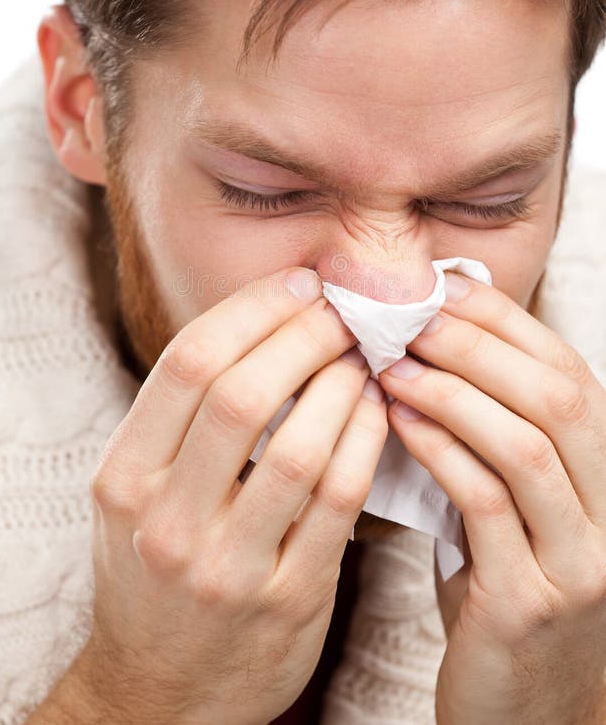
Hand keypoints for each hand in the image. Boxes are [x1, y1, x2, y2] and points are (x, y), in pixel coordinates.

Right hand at [86, 266, 387, 724]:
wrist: (160, 692)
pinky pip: (339, 500)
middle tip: (344, 308)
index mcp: (123, 477)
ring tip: (366, 354)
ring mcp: (226, 566)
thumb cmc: (154, 571)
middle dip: (306, 334)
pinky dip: (366, 439)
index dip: (254, 309)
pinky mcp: (287, 598)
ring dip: (345, 383)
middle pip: (243, 393)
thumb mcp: (136, 493)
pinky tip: (378, 409)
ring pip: (302, 445)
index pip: (188, 363)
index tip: (299, 282)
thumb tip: (265, 321)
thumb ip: (183, 419)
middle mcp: (165, 519)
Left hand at [378, 272, 605, 724]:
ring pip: (525, 444)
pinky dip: (440, 449)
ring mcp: (581, 559)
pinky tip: (397, 419)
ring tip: (390, 363)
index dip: (503, 323)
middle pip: (555, 396)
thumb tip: (426, 354)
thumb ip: (487, 442)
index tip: (439, 290)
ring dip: (452, 391)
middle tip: (407, 318)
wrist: (532, 715)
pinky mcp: (533, 603)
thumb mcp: (514, 511)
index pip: (567, 372)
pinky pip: (486, 504)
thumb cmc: (506, 595)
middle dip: (476, 345)